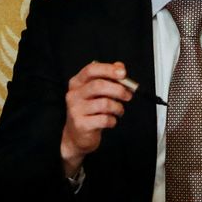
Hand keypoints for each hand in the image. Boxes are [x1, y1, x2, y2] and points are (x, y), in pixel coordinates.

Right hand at [60, 61, 133, 175]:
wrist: (77, 135)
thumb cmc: (90, 110)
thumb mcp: (97, 92)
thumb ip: (108, 77)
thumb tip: (120, 66)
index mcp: (77, 83)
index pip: (91, 70)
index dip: (108, 69)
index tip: (123, 73)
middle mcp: (73, 95)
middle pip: (98, 85)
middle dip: (118, 89)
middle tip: (128, 95)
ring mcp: (75, 110)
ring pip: (104, 103)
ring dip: (118, 107)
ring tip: (119, 111)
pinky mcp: (81, 124)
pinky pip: (104, 119)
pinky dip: (113, 120)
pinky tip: (111, 121)